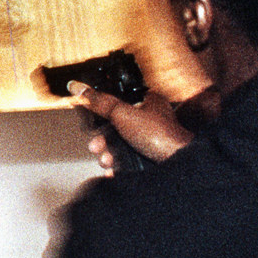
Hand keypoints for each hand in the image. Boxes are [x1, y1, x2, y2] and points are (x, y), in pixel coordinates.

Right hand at [68, 81, 193, 173]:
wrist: (178, 165)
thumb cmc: (160, 136)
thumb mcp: (123, 113)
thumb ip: (100, 102)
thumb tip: (79, 87)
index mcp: (147, 102)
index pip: (117, 102)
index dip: (101, 113)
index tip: (90, 121)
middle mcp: (149, 119)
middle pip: (115, 127)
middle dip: (102, 140)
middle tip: (96, 146)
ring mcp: (150, 139)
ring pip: (120, 145)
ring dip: (108, 154)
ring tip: (106, 160)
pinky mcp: (149, 157)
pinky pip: (127, 160)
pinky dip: (117, 165)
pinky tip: (112, 169)